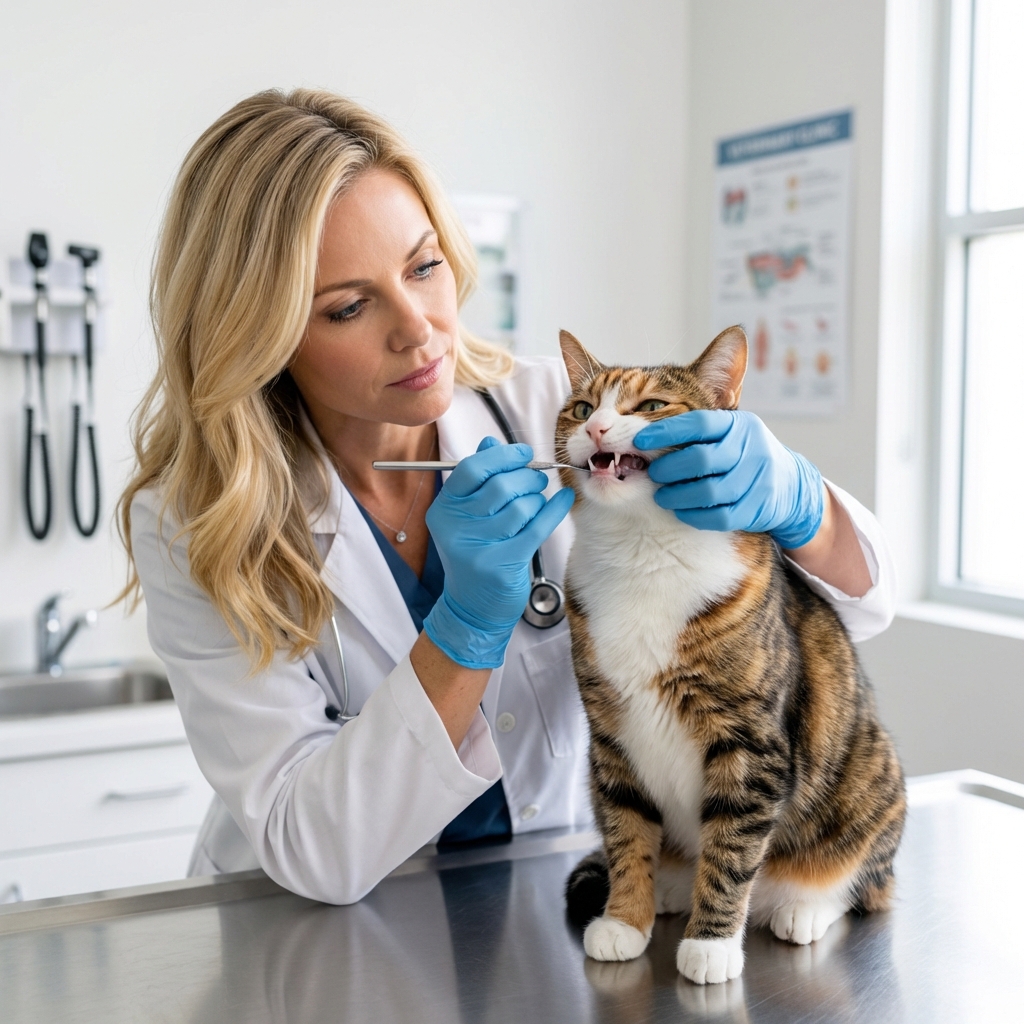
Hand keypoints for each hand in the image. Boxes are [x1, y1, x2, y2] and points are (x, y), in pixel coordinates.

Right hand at [423, 437, 574, 668]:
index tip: (524, 454)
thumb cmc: (475, 553)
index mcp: (444, 510)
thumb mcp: (467, 516)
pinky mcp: (504, 564)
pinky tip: (564, 501)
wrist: (473, 606)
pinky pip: (538, 527)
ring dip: (537, 499)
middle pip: (500, 485)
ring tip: (538, 502)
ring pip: (521, 507)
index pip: (471, 469)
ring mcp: (479, 548)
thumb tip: (491, 443)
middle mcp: (456, 528)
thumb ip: (478, 479)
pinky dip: (555, 510)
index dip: (502, 456)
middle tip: (537, 480)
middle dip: (527, 477)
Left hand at [633, 410, 823, 548]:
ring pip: (708, 491)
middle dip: (669, 468)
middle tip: (653, 474)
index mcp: (740, 425)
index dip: (666, 431)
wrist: (791, 485)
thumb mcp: (730, 432)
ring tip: (662, 496)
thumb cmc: (743, 455)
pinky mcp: (757, 509)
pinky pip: (719, 516)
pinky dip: (694, 515)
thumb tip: (641, 435)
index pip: (699, 423)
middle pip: (701, 459)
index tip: (638, 440)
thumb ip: (697, 431)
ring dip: (678, 496)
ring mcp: (757, 480)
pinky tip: (681, 511)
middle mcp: (751, 449)